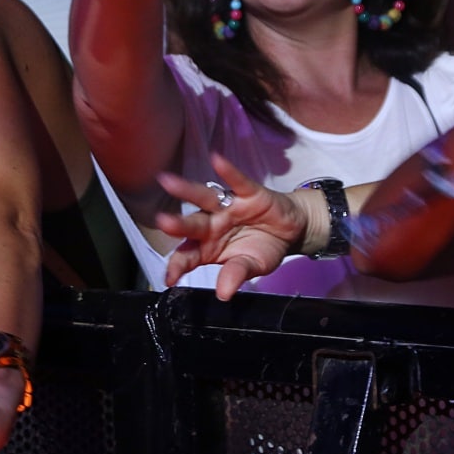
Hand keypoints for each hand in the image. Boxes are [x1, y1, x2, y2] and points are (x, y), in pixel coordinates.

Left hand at [156, 153, 307, 298]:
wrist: (291, 231)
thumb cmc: (264, 249)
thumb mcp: (253, 266)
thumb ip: (236, 274)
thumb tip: (224, 293)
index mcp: (208, 247)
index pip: (188, 255)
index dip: (178, 265)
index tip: (169, 278)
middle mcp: (212, 224)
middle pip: (192, 224)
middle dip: (178, 224)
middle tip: (163, 222)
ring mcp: (228, 207)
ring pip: (205, 198)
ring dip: (187, 190)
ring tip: (168, 182)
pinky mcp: (248, 193)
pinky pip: (237, 181)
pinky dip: (228, 171)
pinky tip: (217, 160)